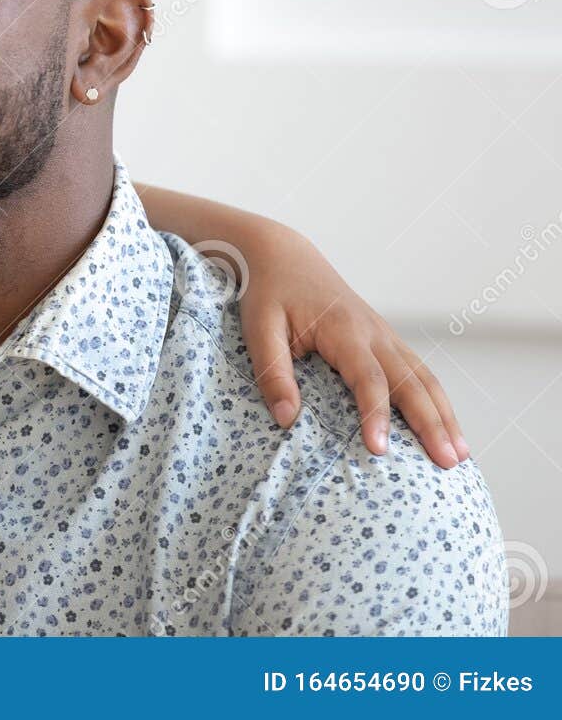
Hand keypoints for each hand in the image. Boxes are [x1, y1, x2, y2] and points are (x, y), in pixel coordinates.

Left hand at [238, 226, 468, 467]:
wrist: (282, 256)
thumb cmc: (268, 292)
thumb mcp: (259, 329)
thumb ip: (272, 372)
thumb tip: (287, 419)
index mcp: (343, 329)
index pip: (368, 378)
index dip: (375, 414)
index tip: (379, 450)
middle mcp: (373, 332)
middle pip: (411, 381)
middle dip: (431, 423)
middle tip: (446, 463)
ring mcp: (383, 334)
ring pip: (424, 377)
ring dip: (444, 415)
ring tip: (460, 454)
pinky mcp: (384, 338)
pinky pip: (417, 371)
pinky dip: (435, 400)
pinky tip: (445, 426)